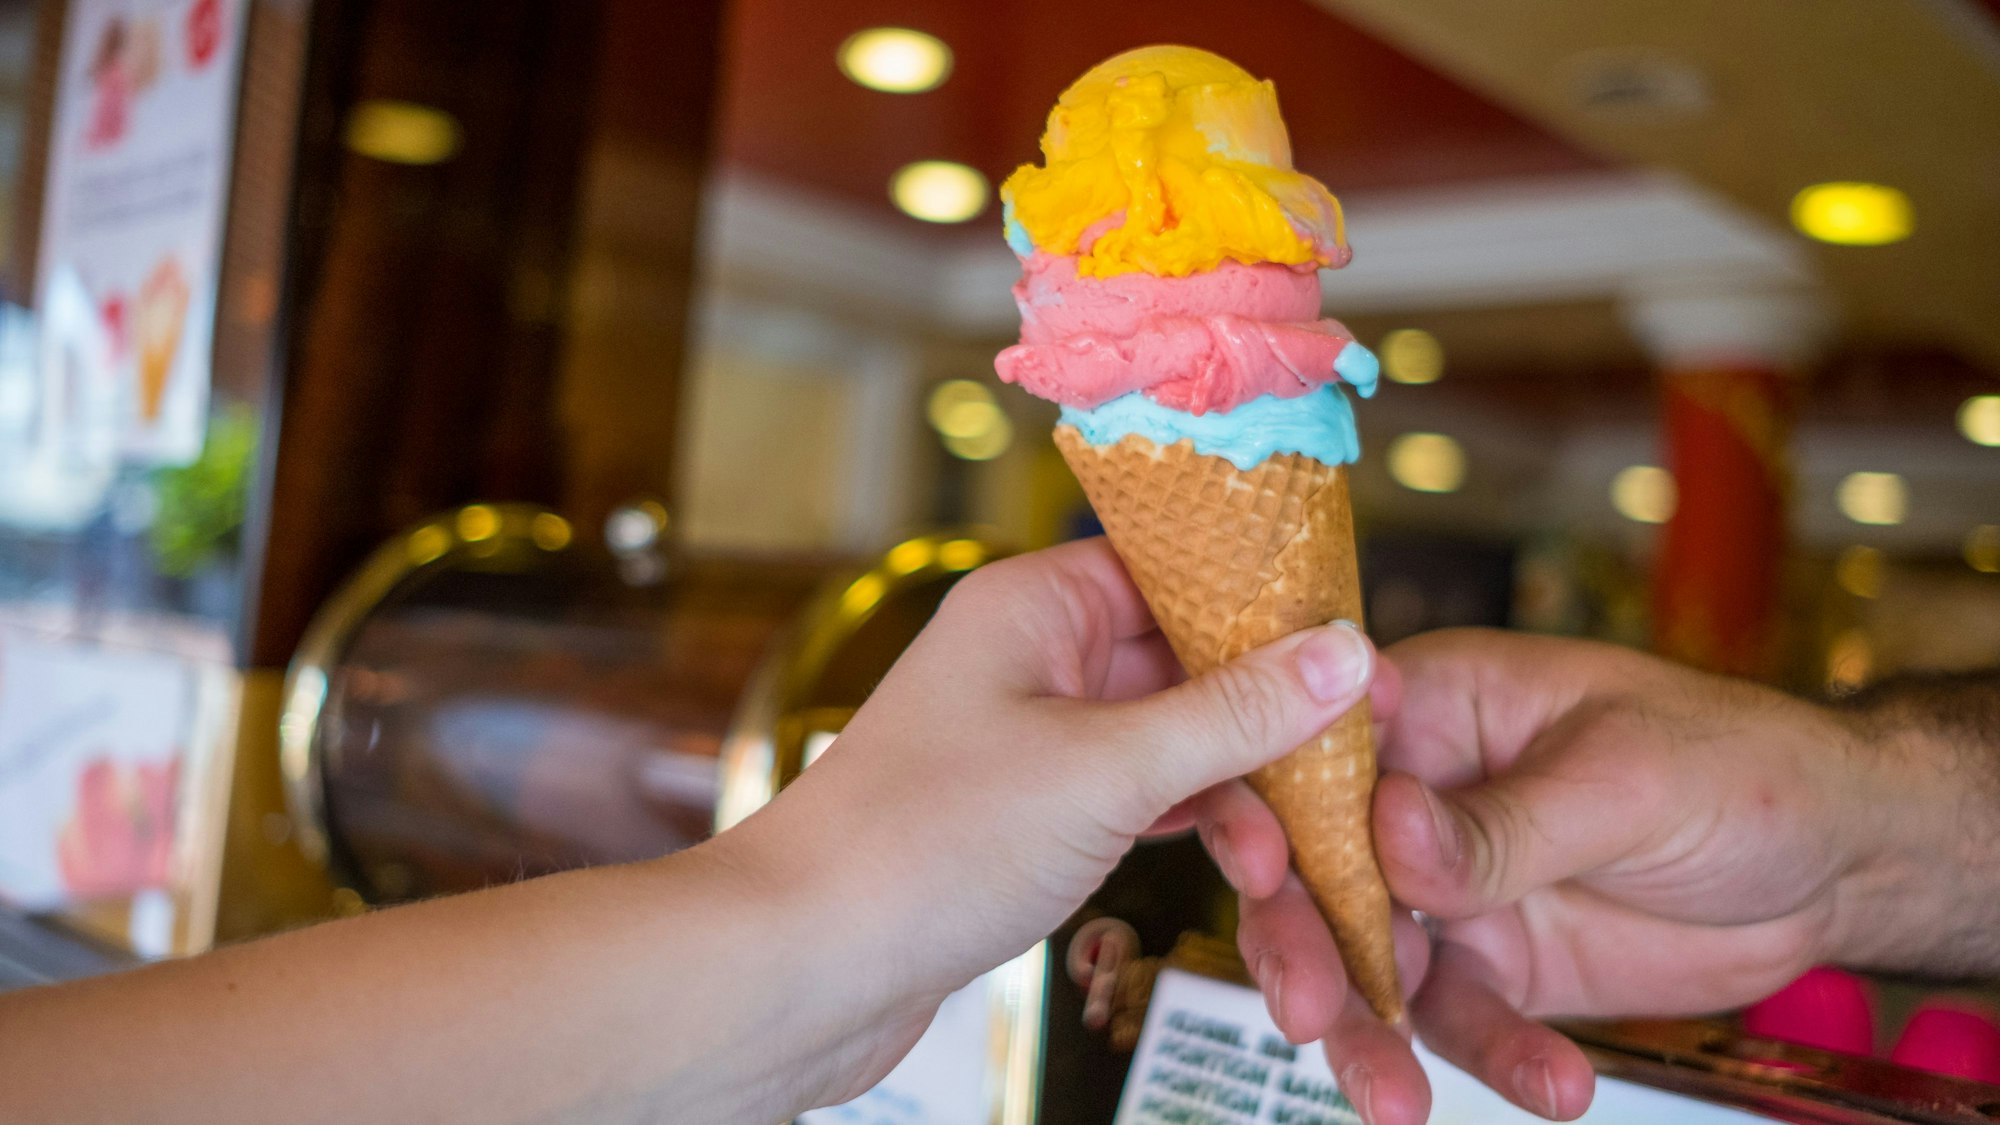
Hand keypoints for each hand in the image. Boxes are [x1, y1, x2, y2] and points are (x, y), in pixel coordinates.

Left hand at [724, 538, 1378, 1112]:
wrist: (801, 965)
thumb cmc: (921, 845)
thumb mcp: (1106, 772)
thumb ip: (1232, 713)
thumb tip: (1341, 654)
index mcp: (1034, 608)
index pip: (1173, 567)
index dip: (1269, 603)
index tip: (1353, 643)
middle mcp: (1029, 661)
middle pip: (1182, 657)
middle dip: (1268, 712)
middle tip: (1356, 755)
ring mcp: (1027, 742)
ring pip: (1166, 739)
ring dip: (1236, 785)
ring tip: (1298, 846)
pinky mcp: (1025, 818)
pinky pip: (1135, 800)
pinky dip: (1191, 825)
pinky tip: (1246, 865)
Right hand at [1210, 628, 1910, 1123]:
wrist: (1836, 859)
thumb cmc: (1737, 762)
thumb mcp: (1626, 777)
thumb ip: (1504, 821)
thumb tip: (1388, 829)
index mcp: (1438, 708)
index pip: (1319, 747)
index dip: (1266, 800)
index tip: (1254, 865)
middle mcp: (1420, 799)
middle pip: (1320, 870)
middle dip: (1301, 944)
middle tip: (1306, 1009)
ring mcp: (1453, 891)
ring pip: (1373, 968)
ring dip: (1373, 1036)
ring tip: (1392, 1105)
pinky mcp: (1500, 968)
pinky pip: (1469, 1024)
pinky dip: (1499, 1061)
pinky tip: (1555, 1087)